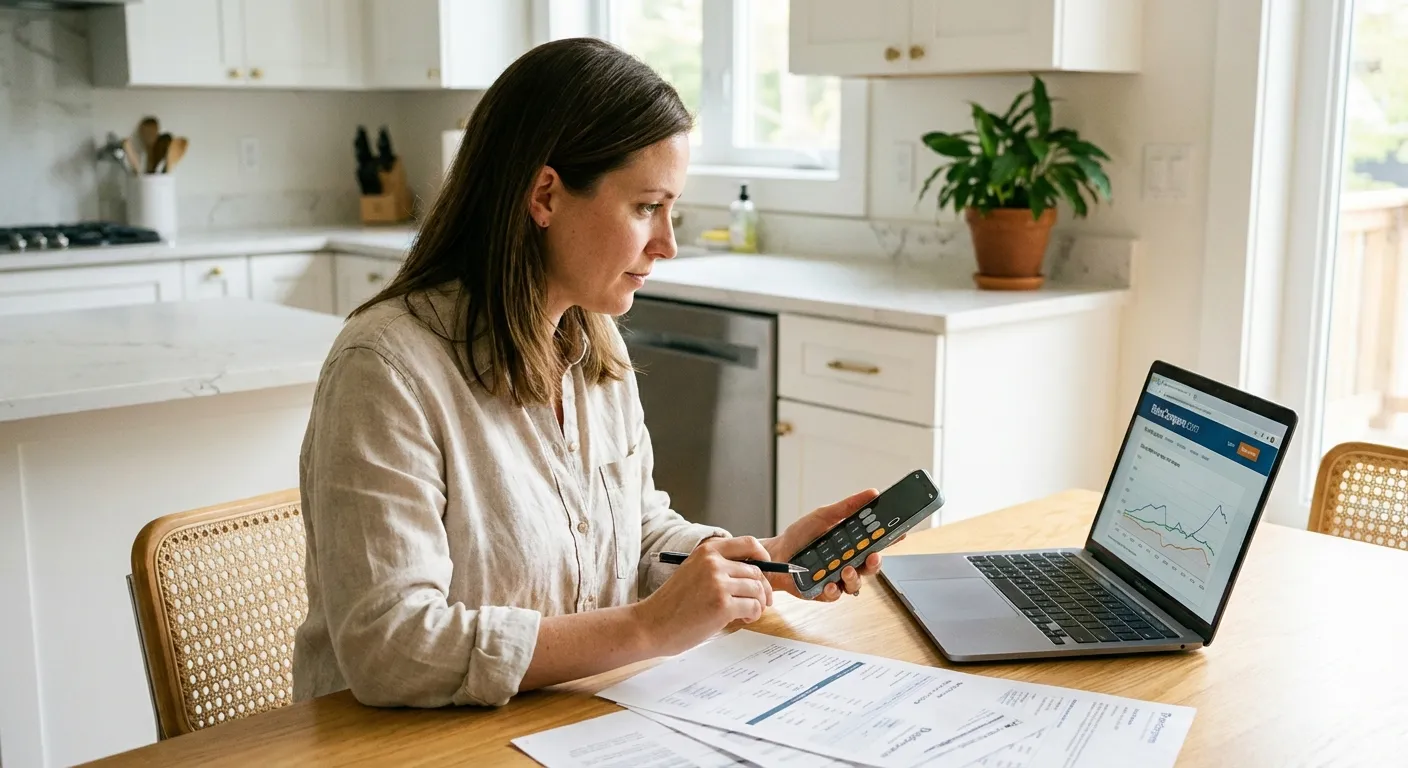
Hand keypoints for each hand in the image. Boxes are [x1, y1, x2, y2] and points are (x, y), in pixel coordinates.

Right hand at [632, 536, 774, 655]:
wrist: (651, 624)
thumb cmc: (672, 604)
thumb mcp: (693, 572)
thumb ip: (719, 568)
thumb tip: (753, 573)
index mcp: (707, 551)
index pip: (748, 543)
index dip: (763, 557)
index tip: (766, 569)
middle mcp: (714, 563)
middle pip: (756, 571)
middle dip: (764, 589)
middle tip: (763, 602)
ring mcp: (718, 583)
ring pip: (758, 590)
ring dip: (759, 604)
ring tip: (747, 613)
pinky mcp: (722, 605)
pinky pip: (753, 607)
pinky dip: (754, 615)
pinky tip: (743, 619)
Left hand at [762, 489, 903, 600]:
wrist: (776, 554)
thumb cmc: (801, 535)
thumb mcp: (824, 515)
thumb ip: (848, 507)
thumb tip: (872, 493)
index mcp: (851, 544)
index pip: (876, 543)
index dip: (890, 539)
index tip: (900, 533)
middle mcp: (848, 562)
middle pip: (870, 566)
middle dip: (876, 563)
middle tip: (874, 556)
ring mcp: (837, 578)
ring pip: (856, 583)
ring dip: (854, 577)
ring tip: (846, 569)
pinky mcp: (824, 592)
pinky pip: (836, 595)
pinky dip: (834, 590)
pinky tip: (830, 584)